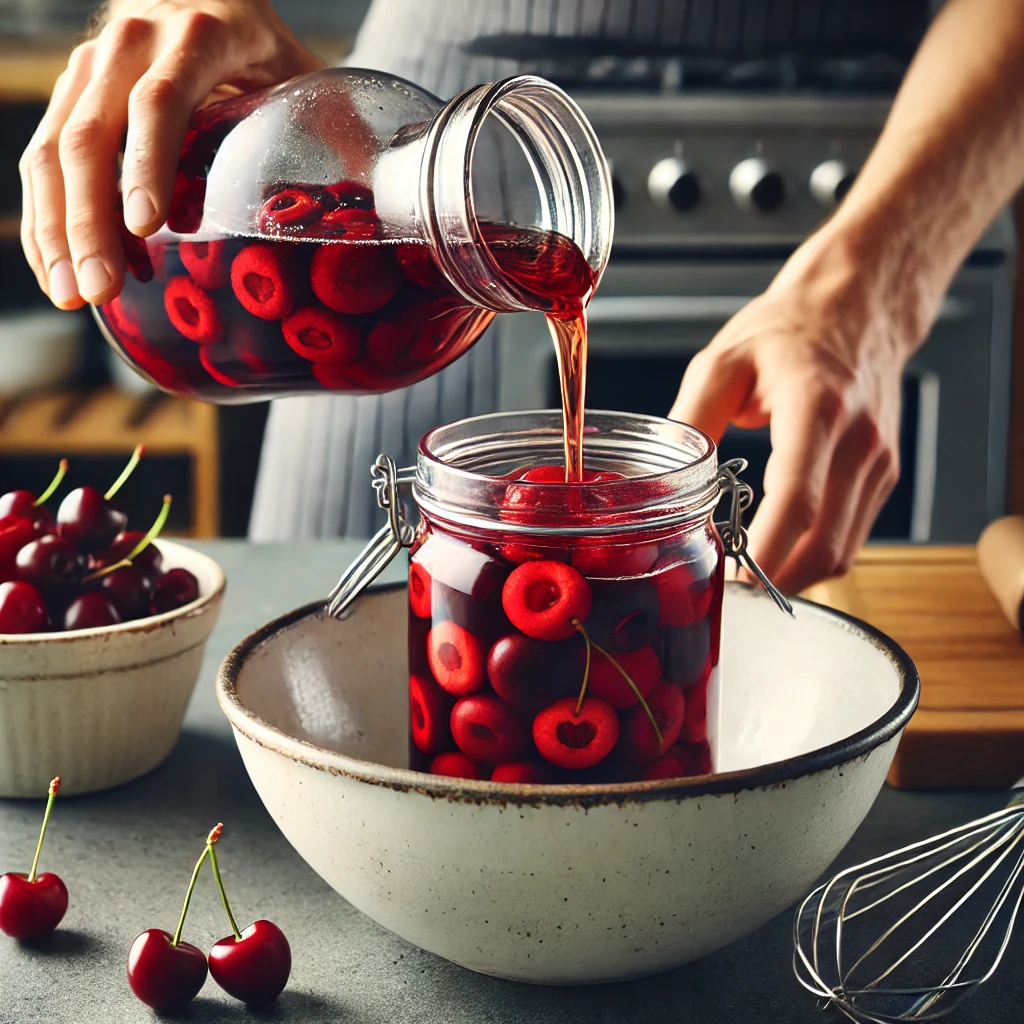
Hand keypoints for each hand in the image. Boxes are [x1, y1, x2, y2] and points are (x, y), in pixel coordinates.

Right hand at [20, 0, 323, 309]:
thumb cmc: (265, 49)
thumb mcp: (303, 73)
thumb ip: (332, 129)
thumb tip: (390, 212)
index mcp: (199, 33)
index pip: (162, 96)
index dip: (148, 160)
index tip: (148, 226)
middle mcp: (132, 42)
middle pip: (91, 132)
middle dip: (90, 220)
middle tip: (102, 289)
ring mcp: (92, 66)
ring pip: (52, 149)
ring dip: (58, 230)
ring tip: (75, 296)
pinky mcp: (71, 95)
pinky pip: (42, 158)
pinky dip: (46, 218)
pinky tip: (59, 272)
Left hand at [669, 228, 913, 594]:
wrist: (860, 306)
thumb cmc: (789, 330)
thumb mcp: (723, 363)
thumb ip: (692, 424)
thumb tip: (661, 482)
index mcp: (817, 409)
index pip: (798, 501)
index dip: (767, 553)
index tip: (733, 583)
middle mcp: (859, 442)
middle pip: (827, 545)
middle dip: (777, 581)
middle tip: (728, 593)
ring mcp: (879, 463)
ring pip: (844, 552)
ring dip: (796, 576)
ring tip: (747, 577)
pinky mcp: (884, 475)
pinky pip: (851, 535)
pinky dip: (814, 554)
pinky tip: (778, 550)